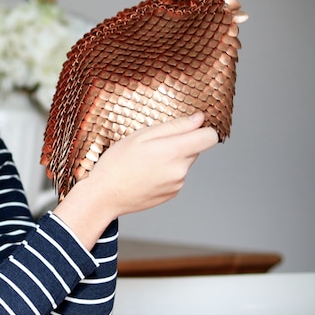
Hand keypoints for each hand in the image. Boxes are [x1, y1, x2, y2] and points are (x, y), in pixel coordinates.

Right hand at [53, 112, 218, 247]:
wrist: (104, 195)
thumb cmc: (117, 163)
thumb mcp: (140, 136)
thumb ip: (174, 126)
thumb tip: (199, 119)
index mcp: (174, 152)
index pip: (210, 137)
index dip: (202, 129)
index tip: (190, 127)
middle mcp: (180, 170)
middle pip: (195, 149)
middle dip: (180, 143)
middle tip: (152, 145)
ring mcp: (177, 184)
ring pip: (184, 162)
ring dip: (171, 158)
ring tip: (145, 161)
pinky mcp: (172, 194)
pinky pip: (176, 176)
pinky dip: (165, 172)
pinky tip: (145, 173)